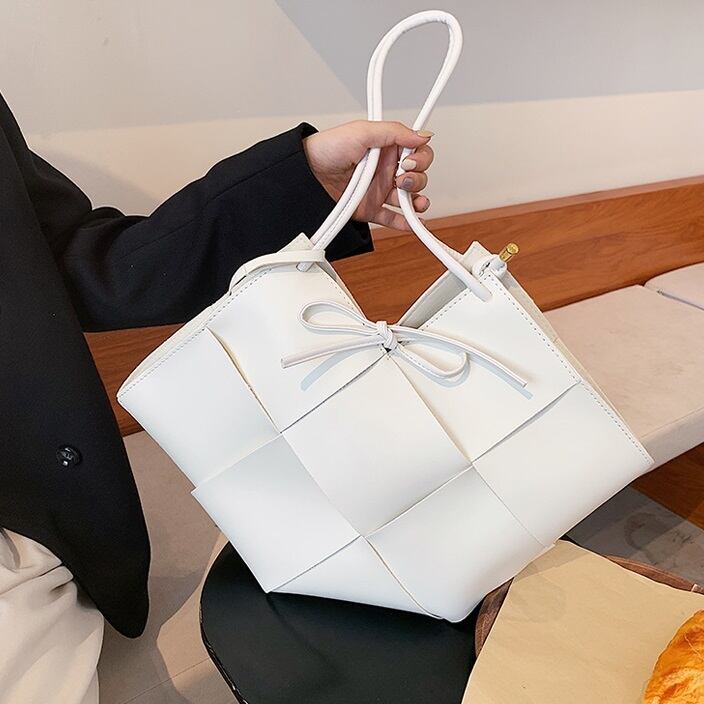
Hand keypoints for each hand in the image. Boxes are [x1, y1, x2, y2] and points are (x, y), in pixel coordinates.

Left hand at [303, 120, 433, 230]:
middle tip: (403, 180)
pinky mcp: (370, 209)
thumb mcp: (362, 131)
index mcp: (387, 149)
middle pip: (417, 177)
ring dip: (417, 202)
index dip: (420, 158)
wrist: (307, 173)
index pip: (417, 153)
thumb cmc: (329, 148)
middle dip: (417, 179)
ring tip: (414, 203)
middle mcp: (386, 170)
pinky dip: (405, 223)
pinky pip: (393, 218)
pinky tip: (412, 223)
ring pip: (409, 199)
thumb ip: (394, 132)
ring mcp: (379, 191)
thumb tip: (422, 134)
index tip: (409, 161)